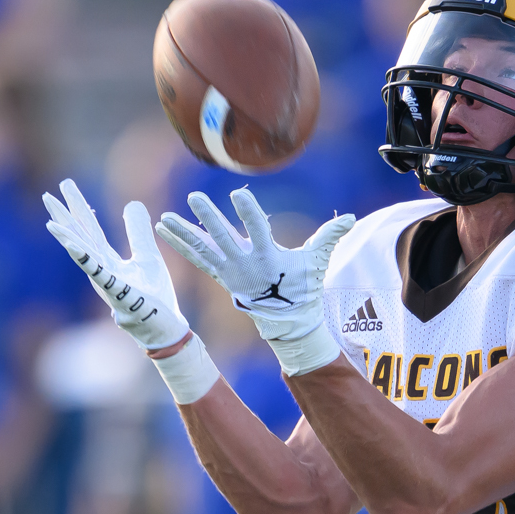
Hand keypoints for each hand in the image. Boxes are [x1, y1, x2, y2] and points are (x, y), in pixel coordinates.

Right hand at [43, 179, 189, 351]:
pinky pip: (103, 276)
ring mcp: (109, 283)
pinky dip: (89, 262)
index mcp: (108, 261)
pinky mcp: (121, 295)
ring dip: (69, 240)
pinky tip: (76, 248)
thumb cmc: (155, 296)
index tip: (65, 186)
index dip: (79, 208)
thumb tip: (132, 202)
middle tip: (48, 195)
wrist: (166, 326)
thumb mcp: (147, 256)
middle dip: (66, 218)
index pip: (90, 230)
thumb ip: (137, 232)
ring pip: (85, 258)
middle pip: (82, 239)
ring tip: (51, 221)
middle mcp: (103, 271)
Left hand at [155, 188, 354, 342]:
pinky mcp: (220, 275)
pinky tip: (164, 229)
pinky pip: (197, 258)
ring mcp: (230, 271)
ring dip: (183, 231)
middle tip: (194, 197)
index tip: (238, 194)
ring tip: (164, 216)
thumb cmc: (302, 286)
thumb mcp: (317, 262)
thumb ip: (330, 237)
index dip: (248, 212)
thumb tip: (351, 218)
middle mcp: (245, 264)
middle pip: (224, 237)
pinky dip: (180, 244)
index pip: (258, 231)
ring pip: (203, 248)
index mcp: (269, 257)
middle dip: (208, 217)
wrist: (287, 320)